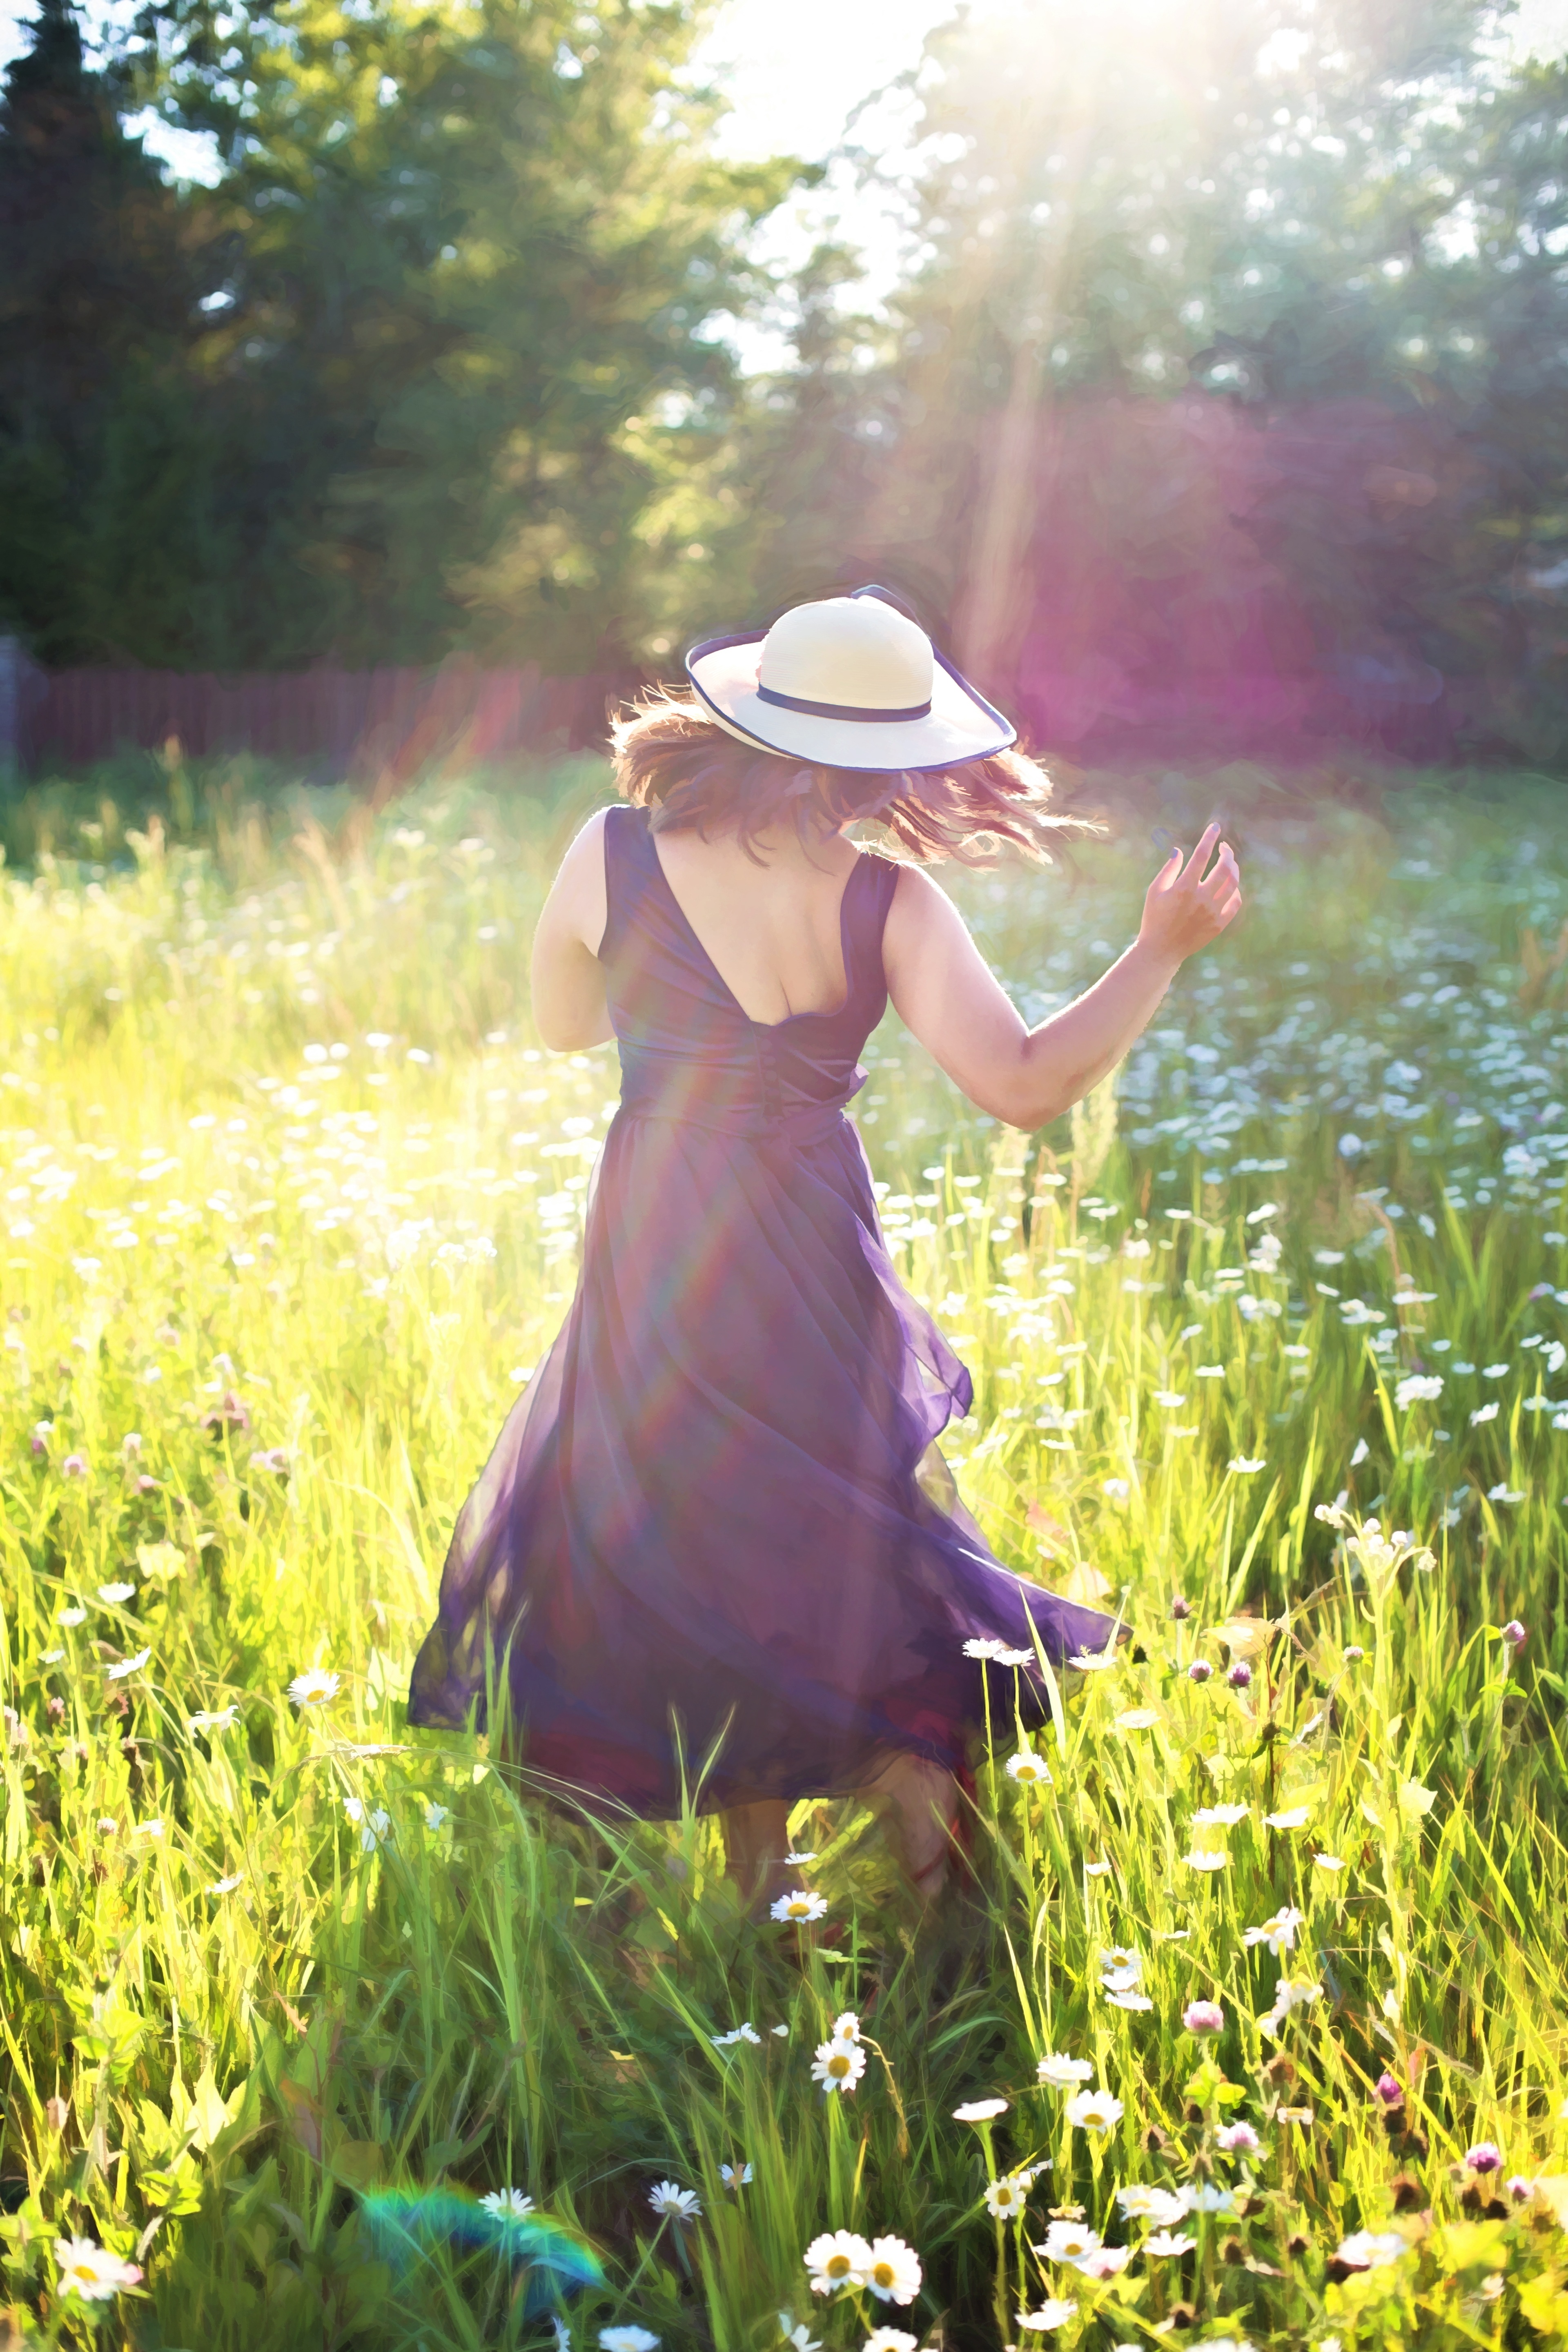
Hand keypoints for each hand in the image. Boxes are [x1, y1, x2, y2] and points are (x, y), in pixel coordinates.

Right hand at [1137, 822, 1241, 966]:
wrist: (1161, 950)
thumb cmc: (1154, 917)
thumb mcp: (1155, 891)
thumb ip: (1168, 869)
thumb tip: (1179, 851)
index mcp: (1184, 888)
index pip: (1202, 855)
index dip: (1210, 837)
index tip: (1215, 827)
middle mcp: (1201, 899)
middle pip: (1225, 868)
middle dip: (1227, 853)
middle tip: (1224, 847)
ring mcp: (1212, 912)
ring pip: (1233, 884)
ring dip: (1234, 869)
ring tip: (1228, 863)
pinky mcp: (1219, 924)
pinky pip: (1235, 902)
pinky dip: (1234, 890)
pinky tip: (1229, 885)